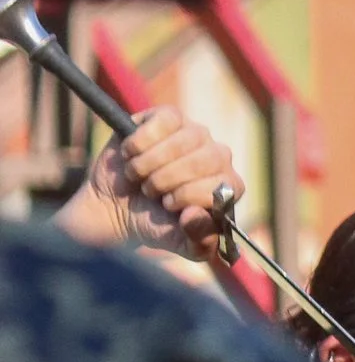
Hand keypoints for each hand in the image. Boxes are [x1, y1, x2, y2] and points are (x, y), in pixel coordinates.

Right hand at [54, 106, 244, 258]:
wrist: (116, 206)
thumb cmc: (157, 224)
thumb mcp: (182, 244)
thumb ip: (200, 243)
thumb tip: (195, 215)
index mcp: (230, 188)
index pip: (223, 185)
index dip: (189, 195)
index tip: (168, 206)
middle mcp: (219, 157)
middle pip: (205, 159)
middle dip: (170, 179)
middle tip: (151, 191)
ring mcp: (195, 134)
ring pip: (183, 139)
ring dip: (152, 162)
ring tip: (139, 175)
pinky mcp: (169, 117)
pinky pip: (164, 120)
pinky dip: (141, 140)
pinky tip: (131, 153)